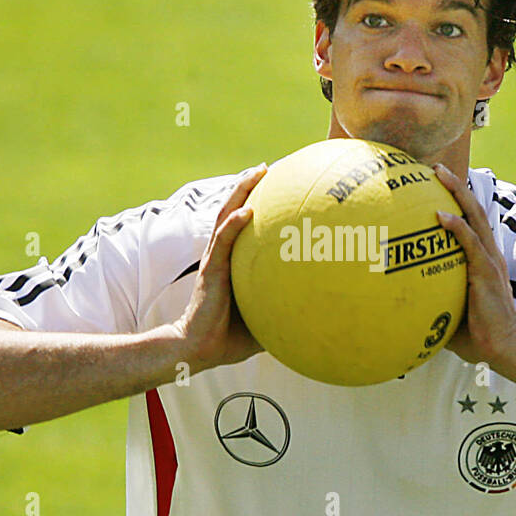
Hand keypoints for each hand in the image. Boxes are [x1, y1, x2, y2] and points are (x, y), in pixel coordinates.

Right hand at [171, 164, 267, 373]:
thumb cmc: (228, 337)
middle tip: (266, 167)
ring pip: (227, 217)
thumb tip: (317, 314)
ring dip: (241, 193)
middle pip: (234, 211)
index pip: (242, 227)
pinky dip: (235, 225)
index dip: (255, 204)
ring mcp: (215, 260)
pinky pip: (224, 242)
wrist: (199, 348)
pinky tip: (249, 211)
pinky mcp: (211, 271)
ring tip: (257, 172)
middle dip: (248, 187)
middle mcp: (222, 255)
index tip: (274, 187)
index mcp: (231, 263)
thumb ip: (283, 310)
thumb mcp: (264, 320)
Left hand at [431, 162, 515, 367]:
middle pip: (475, 210)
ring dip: (458, 193)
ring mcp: (489, 261)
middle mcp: (489, 255)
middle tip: (436, 169)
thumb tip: (400, 308)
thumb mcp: (451, 315)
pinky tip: (441, 215)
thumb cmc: (480, 337)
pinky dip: (457, 226)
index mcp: (484, 262)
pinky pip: (470, 243)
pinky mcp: (486, 271)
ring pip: (475, 217)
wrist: (506, 347)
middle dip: (457, 187)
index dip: (459, 204)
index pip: (472, 225)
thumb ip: (433, 303)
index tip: (439, 189)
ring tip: (440, 174)